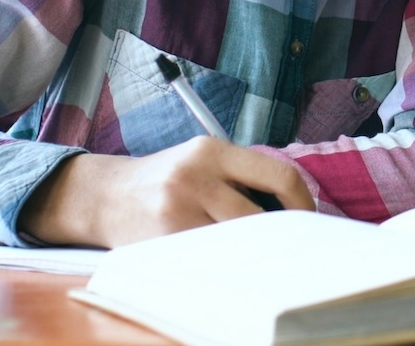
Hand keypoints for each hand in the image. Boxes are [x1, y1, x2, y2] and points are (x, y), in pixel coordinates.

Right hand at [20, 136, 315, 246]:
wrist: (106, 196)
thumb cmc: (167, 180)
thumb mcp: (203, 160)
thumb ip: (243, 176)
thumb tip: (295, 210)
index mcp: (213, 150)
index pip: (279, 174)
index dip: (302, 202)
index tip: (308, 219)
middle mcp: (195, 175)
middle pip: (260, 217)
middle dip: (277, 236)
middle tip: (287, 247)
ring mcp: (176, 209)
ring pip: (236, 242)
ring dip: (251, 252)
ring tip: (256, 255)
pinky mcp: (162, 239)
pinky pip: (208, 259)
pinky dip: (223, 264)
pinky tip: (224, 263)